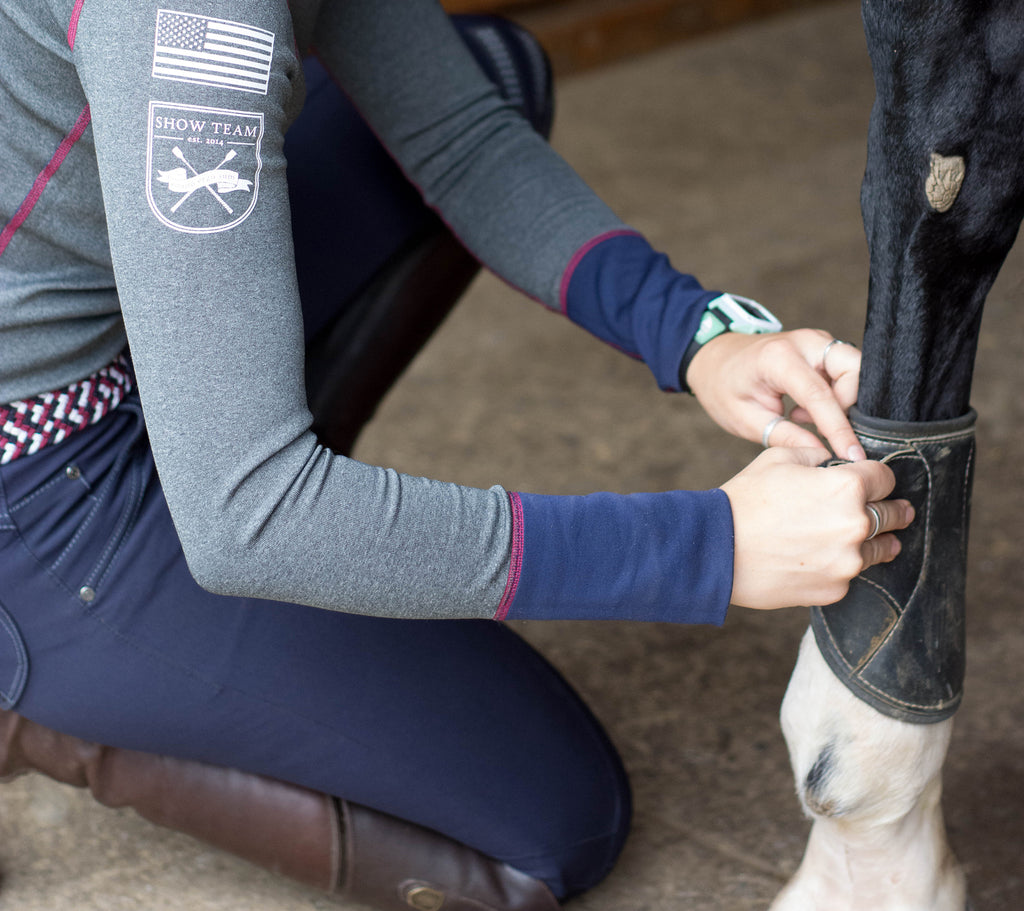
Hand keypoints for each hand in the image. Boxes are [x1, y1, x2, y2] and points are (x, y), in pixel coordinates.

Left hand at [684, 328, 865, 460]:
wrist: (716, 360)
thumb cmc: (725, 388)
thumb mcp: (746, 420)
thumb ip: (785, 437)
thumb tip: (824, 455)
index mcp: (778, 358)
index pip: (820, 395)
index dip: (839, 428)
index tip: (852, 456)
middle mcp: (805, 342)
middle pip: (853, 369)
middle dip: (850, 404)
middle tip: (822, 429)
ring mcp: (817, 342)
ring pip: (855, 370)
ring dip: (842, 401)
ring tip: (803, 419)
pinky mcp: (824, 349)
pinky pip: (846, 372)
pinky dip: (838, 396)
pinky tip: (806, 410)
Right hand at [720, 447, 913, 609]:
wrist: (716, 550)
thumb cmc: (744, 501)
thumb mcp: (777, 459)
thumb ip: (815, 455)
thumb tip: (832, 460)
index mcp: (847, 487)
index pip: (886, 478)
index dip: (879, 476)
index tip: (876, 482)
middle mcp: (856, 525)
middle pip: (895, 515)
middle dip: (894, 510)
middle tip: (899, 511)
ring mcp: (848, 562)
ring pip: (882, 549)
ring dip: (878, 542)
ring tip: (879, 542)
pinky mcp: (835, 590)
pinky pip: (850, 574)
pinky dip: (842, 566)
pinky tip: (824, 560)